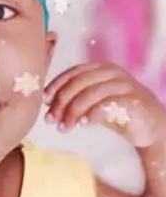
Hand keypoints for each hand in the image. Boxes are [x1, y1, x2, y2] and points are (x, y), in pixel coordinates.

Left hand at [43, 62, 165, 147]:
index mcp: (101, 69)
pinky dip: (92, 114)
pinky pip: (108, 104)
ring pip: (92, 93)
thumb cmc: (119, 112)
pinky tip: (83, 124)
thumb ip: (77, 99)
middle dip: (61, 101)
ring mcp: (124, 86)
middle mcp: (113, 74)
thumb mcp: (95, 102)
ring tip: (64, 127)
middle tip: (51, 119)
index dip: (57, 85)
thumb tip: (50, 105)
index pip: (74, 72)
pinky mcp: (133, 101)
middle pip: (80, 82)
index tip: (45, 100)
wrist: (150, 125)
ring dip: (73, 111)